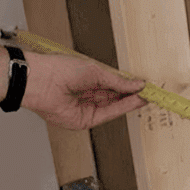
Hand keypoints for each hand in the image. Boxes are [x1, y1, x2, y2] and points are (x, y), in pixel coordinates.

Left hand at [22, 52, 146, 129]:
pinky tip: (134, 101)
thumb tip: (137, 84)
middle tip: (150, 92)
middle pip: (117, 97)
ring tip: (146, 96)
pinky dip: (123, 109)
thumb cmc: (59, 69)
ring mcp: (87, 108)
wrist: (39, 81)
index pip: (114, 85)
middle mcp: (88, 95)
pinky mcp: (85, 120)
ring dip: (131, 102)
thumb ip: (118, 81)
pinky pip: (108, 114)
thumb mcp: (95, 71)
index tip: (144, 85)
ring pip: (115, 106)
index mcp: (88, 80)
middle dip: (133, 95)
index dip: (130, 85)